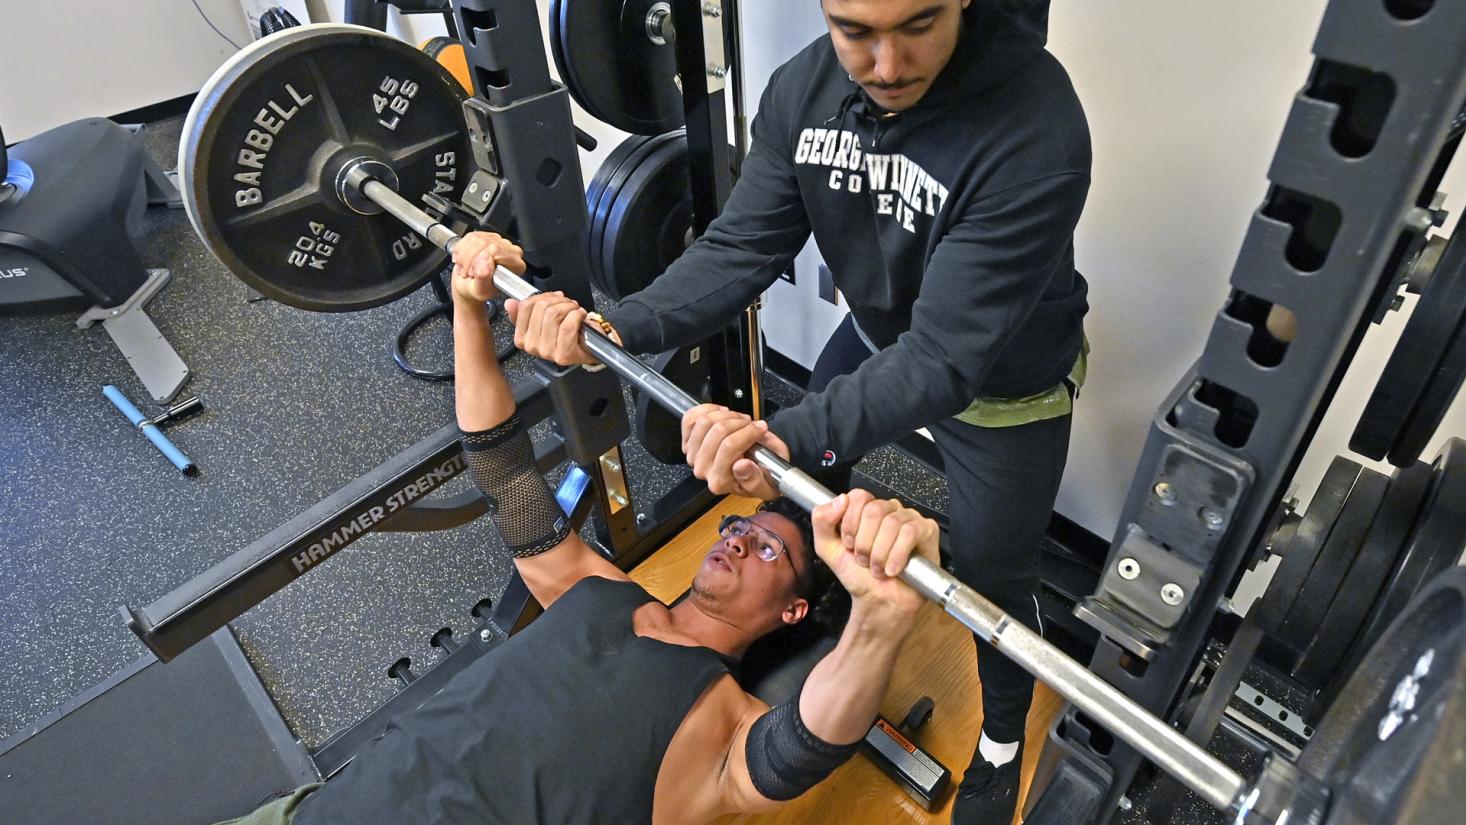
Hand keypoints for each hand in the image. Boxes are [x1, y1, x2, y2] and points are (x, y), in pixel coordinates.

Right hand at [450, 232, 524, 303]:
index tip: (474, 272)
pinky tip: (465, 261)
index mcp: (515, 264)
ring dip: (464, 256)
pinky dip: (461, 250)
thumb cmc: (478, 290)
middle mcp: (509, 251)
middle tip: (469, 273)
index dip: (480, 259)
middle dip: (470, 259)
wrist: (469, 286)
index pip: (496, 250)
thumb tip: (485, 261)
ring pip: (476, 239)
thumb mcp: (480, 291)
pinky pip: (470, 237)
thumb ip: (484, 278)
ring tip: (466, 269)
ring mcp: (498, 242)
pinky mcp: (486, 236)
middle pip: (485, 242)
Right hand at [504, 292, 598, 365]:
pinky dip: (577, 315)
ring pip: (554, 314)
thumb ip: (524, 311)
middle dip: (558, 300)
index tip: (552, 298)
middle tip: (567, 304)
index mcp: (522, 338)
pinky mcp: (564, 353)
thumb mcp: (544, 320)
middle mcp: (532, 346)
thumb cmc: (569, 333)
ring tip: (574, 310)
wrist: (590, 347)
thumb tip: (510, 303)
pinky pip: (568, 325)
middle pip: (541, 308)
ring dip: (569, 306)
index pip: (525, 306)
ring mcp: (547, 351)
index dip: (543, 296)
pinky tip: (580, 316)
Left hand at [680, 404, 786, 499]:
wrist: (751, 473)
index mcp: (720, 481)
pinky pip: (690, 418)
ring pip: (705, 421)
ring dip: (726, 415)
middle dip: (739, 422)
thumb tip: (742, 466)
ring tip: (739, 420)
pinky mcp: (688, 443)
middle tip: (751, 424)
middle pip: (717, 431)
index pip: (729, 447)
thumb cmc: (759, 477)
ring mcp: (694, 455)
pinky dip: (707, 410)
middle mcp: (704, 469)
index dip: (749, 432)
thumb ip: (755, 479)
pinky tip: (721, 414)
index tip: (761, 428)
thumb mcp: (766, 484)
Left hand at [811, 490, 938, 621]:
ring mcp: (909, 518)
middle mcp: (889, 509)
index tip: (849, 545)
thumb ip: (822, 520)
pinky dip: (897, 554)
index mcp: (867, 509)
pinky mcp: (927, 531)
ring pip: (892, 522)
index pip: (858, 497)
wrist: (878, 601)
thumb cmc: (858, 575)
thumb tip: (840, 499)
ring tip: (878, 568)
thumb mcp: (828, 548)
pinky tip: (893, 569)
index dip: (850, 524)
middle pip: (873, 510)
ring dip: (879, 553)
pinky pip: (911, 532)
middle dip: (864, 542)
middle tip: (864, 560)